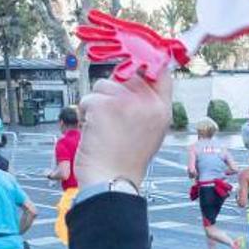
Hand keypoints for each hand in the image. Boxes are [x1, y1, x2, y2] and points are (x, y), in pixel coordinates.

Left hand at [76, 72, 170, 190]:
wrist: (111, 182)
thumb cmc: (126, 162)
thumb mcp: (151, 132)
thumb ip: (149, 106)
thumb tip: (135, 80)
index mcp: (162, 110)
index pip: (160, 71)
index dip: (145, 66)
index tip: (134, 68)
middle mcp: (147, 102)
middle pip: (128, 74)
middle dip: (115, 90)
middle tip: (113, 116)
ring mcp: (125, 101)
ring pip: (104, 84)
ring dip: (98, 103)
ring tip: (104, 127)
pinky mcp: (104, 105)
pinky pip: (89, 97)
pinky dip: (86, 112)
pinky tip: (94, 131)